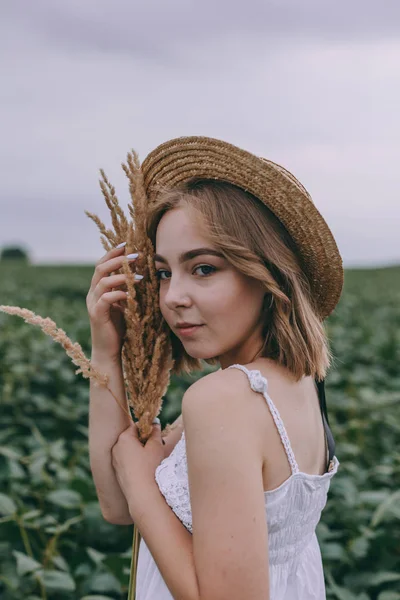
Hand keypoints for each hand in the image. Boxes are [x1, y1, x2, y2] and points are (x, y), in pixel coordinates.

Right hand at [86, 243, 141, 361]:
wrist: (109, 351)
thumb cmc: (119, 328)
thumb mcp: (125, 304)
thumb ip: (127, 289)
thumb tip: (141, 272)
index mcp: (98, 289)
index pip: (102, 264)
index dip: (113, 252)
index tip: (127, 243)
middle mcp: (92, 293)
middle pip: (100, 268)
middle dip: (118, 259)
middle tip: (136, 255)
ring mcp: (93, 304)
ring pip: (103, 281)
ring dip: (122, 276)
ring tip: (140, 276)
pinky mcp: (96, 315)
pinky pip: (106, 299)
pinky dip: (119, 293)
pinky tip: (131, 294)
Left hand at [111, 420, 164, 518]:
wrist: (141, 494)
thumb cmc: (150, 467)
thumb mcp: (156, 447)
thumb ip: (155, 432)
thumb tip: (155, 424)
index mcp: (124, 438)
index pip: (136, 426)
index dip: (147, 429)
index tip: (155, 436)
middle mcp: (115, 447)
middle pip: (131, 437)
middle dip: (142, 441)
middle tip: (154, 448)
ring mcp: (114, 460)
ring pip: (128, 450)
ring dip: (138, 451)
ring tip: (149, 460)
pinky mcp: (116, 471)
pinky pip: (125, 460)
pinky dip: (133, 461)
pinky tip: (143, 469)